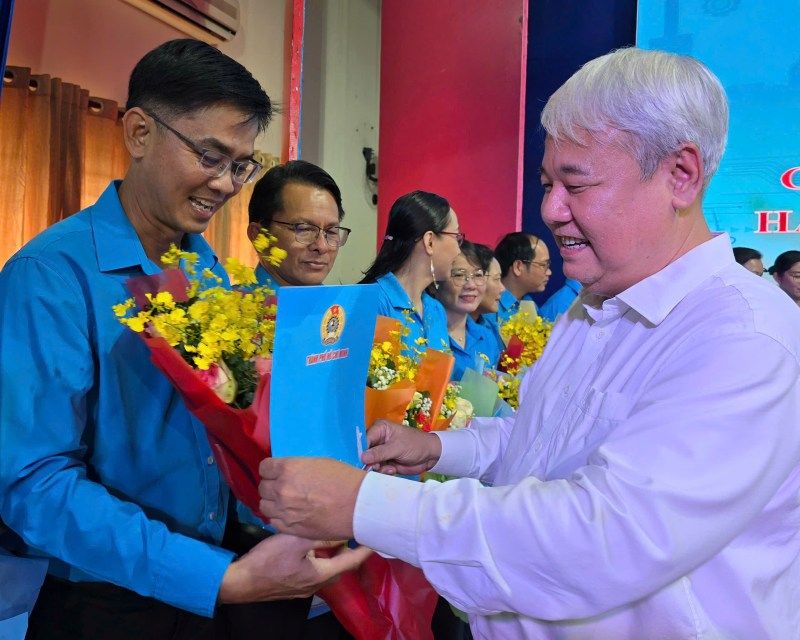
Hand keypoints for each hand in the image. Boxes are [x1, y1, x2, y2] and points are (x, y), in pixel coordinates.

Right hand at [218, 534, 371, 602]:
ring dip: (332, 554)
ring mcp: (303, 588)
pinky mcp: (292, 586)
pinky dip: (319, 559)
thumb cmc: (268, 561)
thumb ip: (319, 536)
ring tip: (331, 535)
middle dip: (348, 552)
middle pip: (340, 568)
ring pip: (326, 570)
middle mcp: (315, 585)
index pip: (351, 562)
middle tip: (351, 533)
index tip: (376, 538)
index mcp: (320, 574)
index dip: (365, 550)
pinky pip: (314, 571)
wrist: (240, 582)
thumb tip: (340, 531)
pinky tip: (310, 546)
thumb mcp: (294, 542)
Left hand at [258, 457, 365, 538]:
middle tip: (283, 488)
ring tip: (285, 503)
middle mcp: (281, 490)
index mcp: (288, 469)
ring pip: (264, 506)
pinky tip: (290, 515)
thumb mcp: (318, 463)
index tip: (277, 473)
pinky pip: (273, 522)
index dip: (270, 470)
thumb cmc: (344, 479)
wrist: (358, 505)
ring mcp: (284, 511)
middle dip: (271, 486)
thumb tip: (290, 474)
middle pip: (262, 487)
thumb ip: (298, 469)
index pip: (264, 467)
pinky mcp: (290, 528)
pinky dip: (279, 518)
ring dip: (273, 503)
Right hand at [361, 420, 441, 475]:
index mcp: (379, 429)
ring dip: (377, 468)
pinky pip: (377, 469)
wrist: (430, 456)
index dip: (361, 450)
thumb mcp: (397, 447)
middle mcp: (377, 439)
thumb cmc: (415, 444)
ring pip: (370, 463)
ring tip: (389, 468)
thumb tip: (362, 457)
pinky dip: (383, 472)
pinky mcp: (384, 462)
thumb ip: (380, 452)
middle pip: (364, 452)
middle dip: (369, 462)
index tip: (361, 461)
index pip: (364, 439)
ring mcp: (380, 452)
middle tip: (377, 467)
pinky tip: (392, 470)